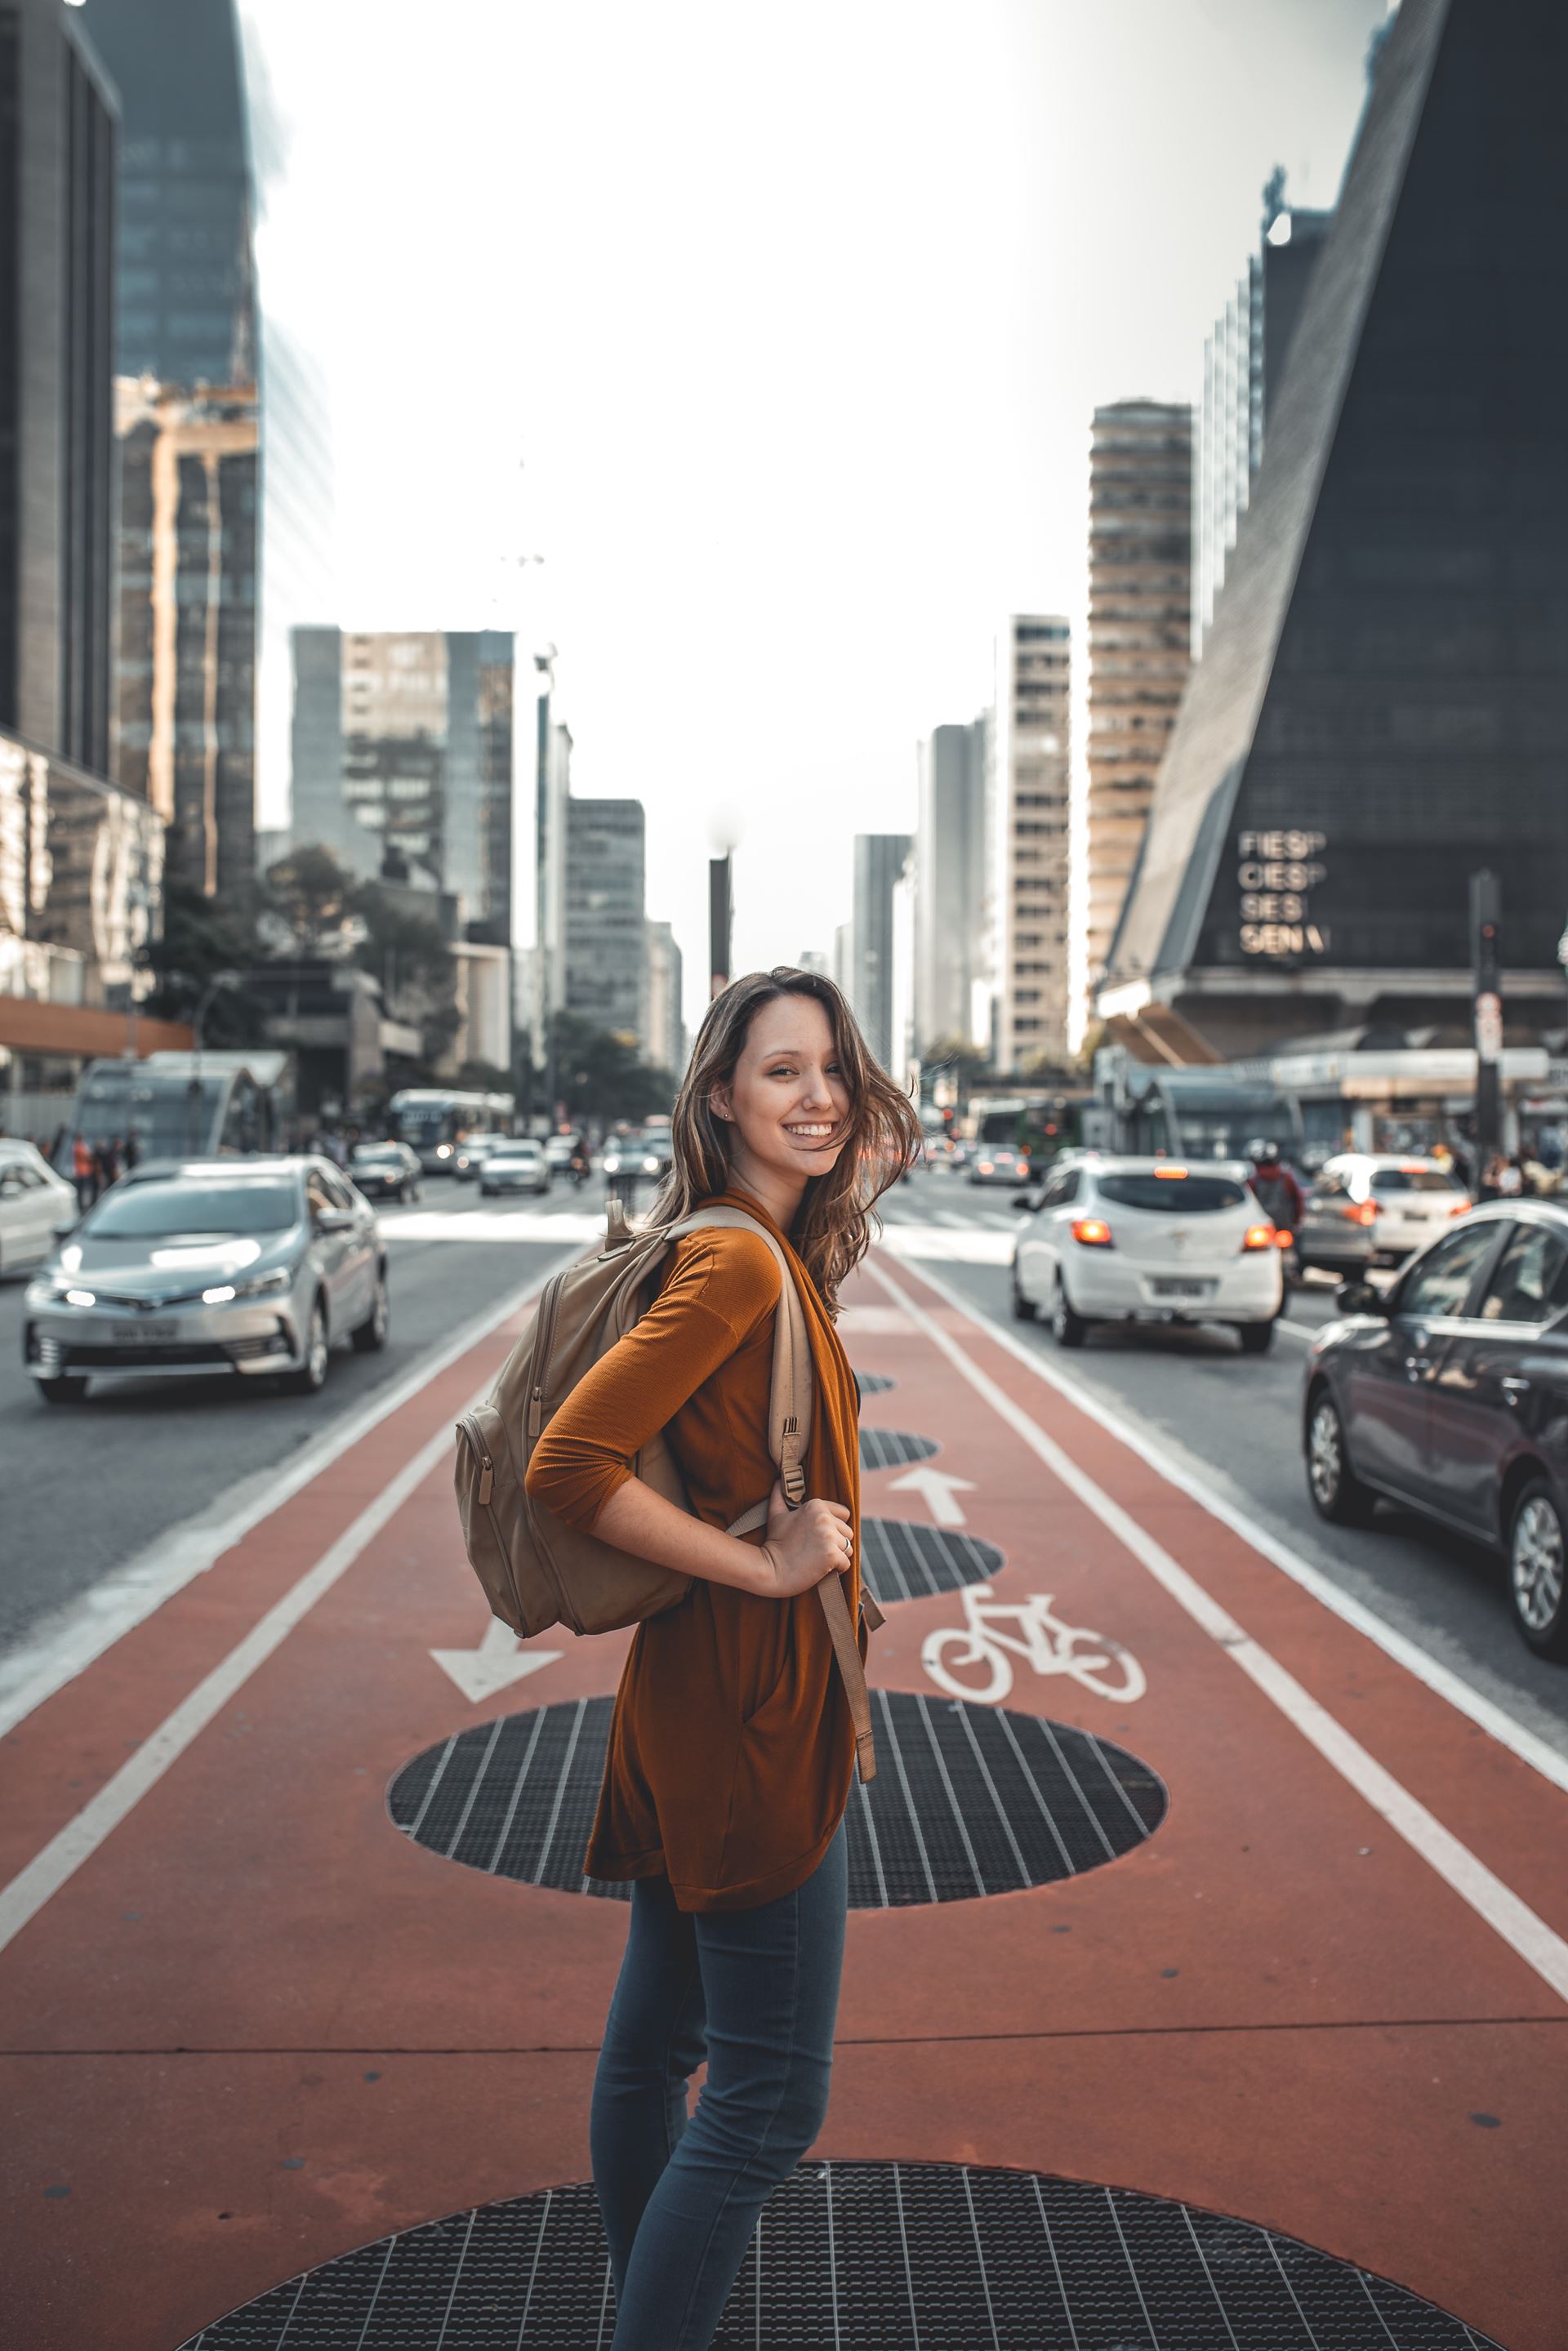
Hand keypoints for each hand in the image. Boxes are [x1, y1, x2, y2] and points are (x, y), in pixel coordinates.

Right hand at [758, 1479, 852, 1597]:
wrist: (770, 1570)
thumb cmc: (774, 1543)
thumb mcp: (776, 1515)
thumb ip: (780, 1496)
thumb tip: (778, 1481)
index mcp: (816, 1506)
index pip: (844, 1514)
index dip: (834, 1527)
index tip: (818, 1536)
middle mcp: (825, 1518)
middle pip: (848, 1532)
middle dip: (836, 1543)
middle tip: (816, 1550)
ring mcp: (829, 1536)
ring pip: (849, 1548)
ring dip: (838, 1556)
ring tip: (818, 1559)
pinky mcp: (832, 1555)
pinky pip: (846, 1563)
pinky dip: (837, 1569)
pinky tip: (820, 1568)